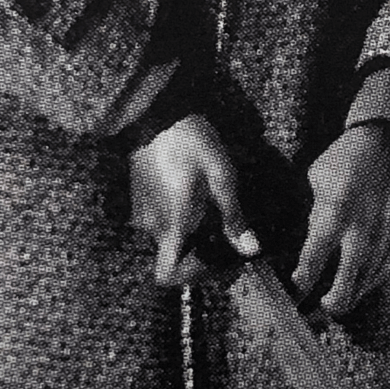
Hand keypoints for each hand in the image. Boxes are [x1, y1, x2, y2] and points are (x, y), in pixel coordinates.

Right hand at [128, 114, 258, 286]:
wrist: (157, 112)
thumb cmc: (191, 143)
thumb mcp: (221, 178)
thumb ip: (233, 218)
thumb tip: (250, 250)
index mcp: (172, 225)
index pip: (167, 275)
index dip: (189, 276)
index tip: (212, 260)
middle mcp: (151, 225)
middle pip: (173, 256)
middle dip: (198, 251)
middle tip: (224, 231)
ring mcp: (141, 211)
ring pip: (167, 237)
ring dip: (189, 231)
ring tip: (212, 207)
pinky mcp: (139, 196)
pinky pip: (160, 219)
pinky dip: (178, 216)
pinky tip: (195, 194)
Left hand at [292, 123, 389, 319]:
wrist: (384, 147)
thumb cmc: (342, 162)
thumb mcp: (315, 185)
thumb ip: (313, 221)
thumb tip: (307, 256)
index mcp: (335, 216)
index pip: (312, 265)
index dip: (298, 289)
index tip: (287, 299)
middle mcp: (362, 234)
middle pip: (344, 292)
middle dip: (323, 307)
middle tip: (308, 309)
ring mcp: (383, 241)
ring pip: (362, 290)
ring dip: (344, 297)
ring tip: (326, 299)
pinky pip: (378, 277)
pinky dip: (362, 284)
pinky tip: (350, 282)